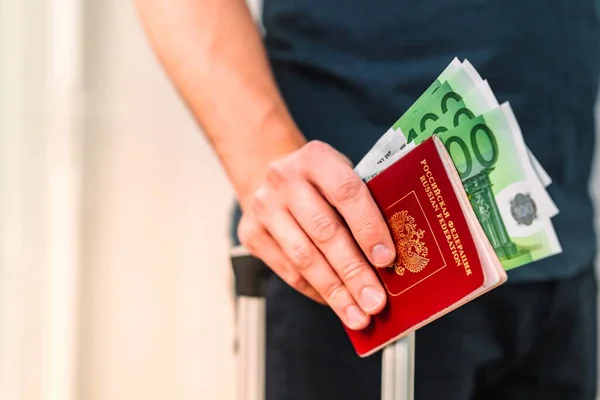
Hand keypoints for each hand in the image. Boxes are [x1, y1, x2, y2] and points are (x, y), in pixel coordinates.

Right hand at [237, 140, 395, 329]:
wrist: (269, 177)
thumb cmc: (319, 183)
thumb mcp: (342, 175)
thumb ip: (364, 206)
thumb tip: (390, 259)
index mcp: (315, 158)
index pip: (346, 192)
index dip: (368, 227)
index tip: (386, 260)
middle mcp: (284, 179)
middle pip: (325, 232)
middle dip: (354, 272)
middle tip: (375, 302)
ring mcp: (263, 207)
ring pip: (304, 257)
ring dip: (334, 291)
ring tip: (357, 315)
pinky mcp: (251, 233)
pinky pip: (287, 270)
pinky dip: (314, 291)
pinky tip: (334, 302)